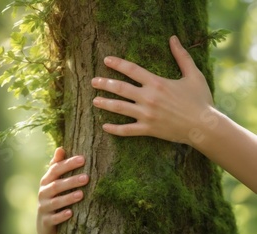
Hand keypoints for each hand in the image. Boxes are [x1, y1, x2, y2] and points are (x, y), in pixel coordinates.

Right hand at [37, 147, 88, 233]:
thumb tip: (60, 148)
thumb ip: (57, 166)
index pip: (55, 169)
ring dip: (68, 198)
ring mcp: (43, 207)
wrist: (45, 225)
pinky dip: (61, 215)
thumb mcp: (54, 182)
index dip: (68, 164)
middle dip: (71, 181)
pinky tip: (71, 213)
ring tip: (81, 194)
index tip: (83, 159)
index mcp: (46, 181)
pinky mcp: (45, 222)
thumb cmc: (53, 198)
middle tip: (87, 177)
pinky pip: (53, 218)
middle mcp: (43, 193)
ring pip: (55, 202)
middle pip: (56, 185)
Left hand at [92, 35, 213, 143]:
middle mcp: (149, 98)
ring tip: (95, 100)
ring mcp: (147, 114)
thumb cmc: (201, 100)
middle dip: (104, 83)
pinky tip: (105, 126)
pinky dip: (115, 129)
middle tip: (93, 81)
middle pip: (120, 88)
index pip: (132, 70)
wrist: (205, 126)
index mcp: (157, 83)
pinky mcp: (148, 129)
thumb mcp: (193, 75)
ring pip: (120, 108)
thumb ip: (181, 56)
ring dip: (105, 103)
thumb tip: (173, 38)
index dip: (117, 64)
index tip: (106, 60)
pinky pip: (127, 130)